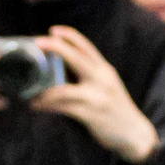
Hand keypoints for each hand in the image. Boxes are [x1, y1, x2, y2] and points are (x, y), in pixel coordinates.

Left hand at [31, 26, 160, 164]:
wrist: (136, 135)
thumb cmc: (117, 110)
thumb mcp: (108, 86)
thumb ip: (91, 76)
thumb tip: (63, 70)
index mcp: (105, 70)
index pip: (87, 46)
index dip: (69, 35)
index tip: (52, 30)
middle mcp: (102, 79)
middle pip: (76, 57)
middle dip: (55, 47)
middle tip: (37, 43)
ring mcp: (96, 97)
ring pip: (63, 87)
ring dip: (42, 88)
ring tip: (28, 90)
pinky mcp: (90, 114)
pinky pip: (63, 107)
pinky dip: (47, 105)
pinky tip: (36, 105)